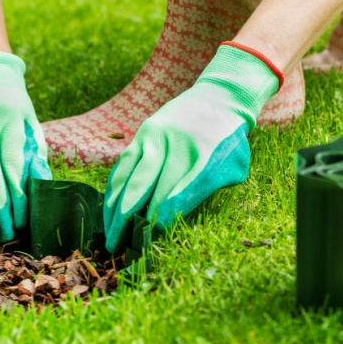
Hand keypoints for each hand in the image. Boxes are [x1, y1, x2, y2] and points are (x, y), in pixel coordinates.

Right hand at [102, 44, 280, 251]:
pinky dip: (114, 190)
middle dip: (129, 220)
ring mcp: (154, 137)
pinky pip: (123, 165)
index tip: (149, 239)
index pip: (175, 194)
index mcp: (201, 156)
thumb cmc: (229, 141)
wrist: (219, 97)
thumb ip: (207, 190)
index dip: (161, 219)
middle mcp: (173, 145)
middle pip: (144, 187)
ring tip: (108, 235)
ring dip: (114, 209)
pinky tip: (109, 211)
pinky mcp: (143, 134)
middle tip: (118, 246)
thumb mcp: (234, 166)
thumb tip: (172, 217)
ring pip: (127, 177)